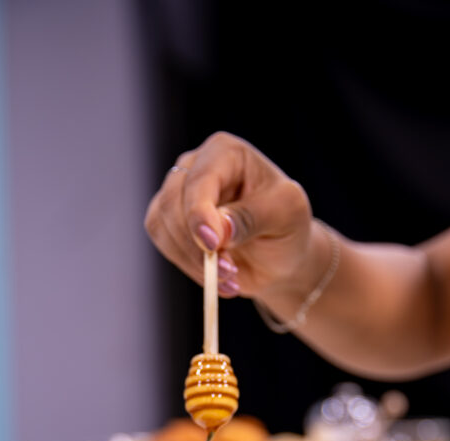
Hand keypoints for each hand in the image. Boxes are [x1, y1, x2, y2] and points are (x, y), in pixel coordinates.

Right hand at [145, 132, 314, 299]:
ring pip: (163, 226)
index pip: (200, 179)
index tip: (212, 245)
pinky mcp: (167, 222)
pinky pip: (164, 245)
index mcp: (226, 152)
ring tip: (230, 278)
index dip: (200, 213)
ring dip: (194, 261)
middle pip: (173, 203)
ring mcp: (177, 194)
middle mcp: (194, 166)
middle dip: (197, 245)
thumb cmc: (285, 224)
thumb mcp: (286, 215)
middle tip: (228, 273)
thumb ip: (253, 217)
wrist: (277, 252)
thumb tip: (220, 229)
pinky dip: (189, 267)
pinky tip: (216, 278)